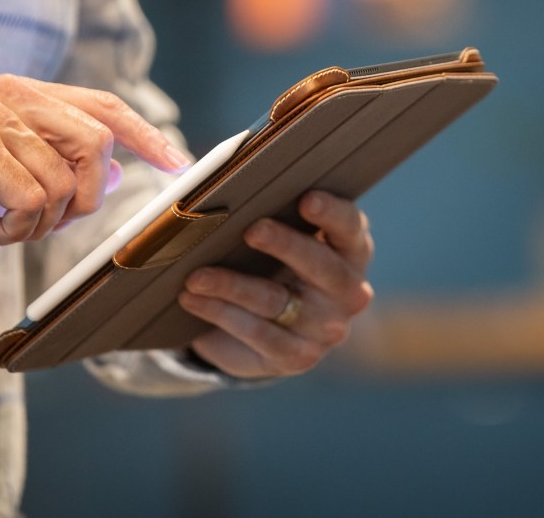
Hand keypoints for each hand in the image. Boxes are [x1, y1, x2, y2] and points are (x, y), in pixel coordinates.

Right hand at [0, 74, 189, 243]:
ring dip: (46, 222)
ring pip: (66, 179)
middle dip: (89, 195)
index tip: (177, 162)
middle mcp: (16, 95)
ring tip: (11, 227)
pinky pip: (34, 199)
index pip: (105, 105)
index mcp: (29, 95)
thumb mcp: (13, 171)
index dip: (146, 134)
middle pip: (97, 143)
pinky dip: (21, 229)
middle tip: (55, 220)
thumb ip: (63, 164)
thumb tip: (120, 173)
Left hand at [179, 191, 374, 378]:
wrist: (268, 324)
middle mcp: (349, 291)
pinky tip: (192, 299)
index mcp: (352, 249)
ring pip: (277, 301)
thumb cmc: (273, 260)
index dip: (332, 213)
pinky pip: (257, 334)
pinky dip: (220, 313)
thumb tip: (227, 186)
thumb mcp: (281, 234)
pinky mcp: (297, 357)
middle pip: (322, 267)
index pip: (349, 227)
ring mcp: (326, 328)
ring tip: (196, 275)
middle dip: (285, 245)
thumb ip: (272, 210)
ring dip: (232, 285)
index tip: (306, 199)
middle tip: (251, 229)